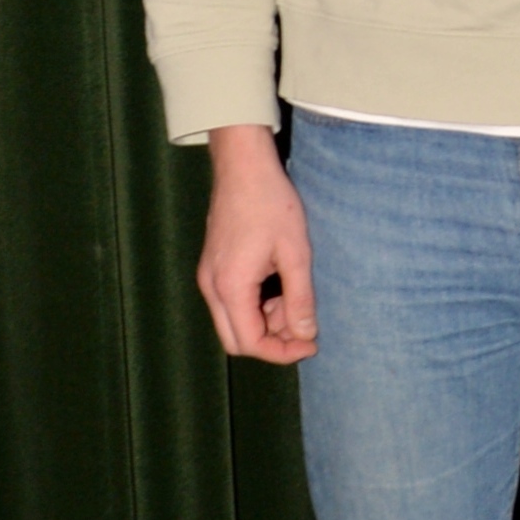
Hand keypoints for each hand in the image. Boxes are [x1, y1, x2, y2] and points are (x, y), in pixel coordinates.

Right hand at [198, 125, 317, 361]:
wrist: (243, 167)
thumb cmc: (271, 203)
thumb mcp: (296, 253)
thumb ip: (300, 298)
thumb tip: (306, 336)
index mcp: (230, 286)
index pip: (250, 343)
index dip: (282, 352)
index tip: (311, 344)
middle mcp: (211, 287)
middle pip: (236, 340)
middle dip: (272, 341)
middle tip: (303, 325)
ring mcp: (208, 277)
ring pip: (233, 322)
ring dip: (265, 321)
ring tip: (294, 295)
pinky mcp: (213, 267)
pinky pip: (231, 302)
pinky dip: (255, 305)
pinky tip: (278, 284)